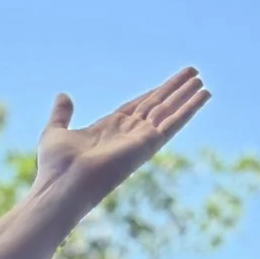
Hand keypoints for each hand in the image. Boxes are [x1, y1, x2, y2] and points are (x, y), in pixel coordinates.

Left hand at [32, 67, 210, 210]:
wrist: (62, 186)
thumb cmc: (55, 167)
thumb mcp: (55, 132)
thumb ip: (61, 115)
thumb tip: (63, 96)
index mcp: (108, 129)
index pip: (137, 106)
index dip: (153, 93)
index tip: (169, 82)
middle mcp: (127, 134)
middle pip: (156, 105)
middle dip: (174, 89)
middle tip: (193, 72)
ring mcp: (139, 139)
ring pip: (168, 112)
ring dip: (186, 96)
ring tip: (202, 80)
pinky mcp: (147, 144)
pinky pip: (173, 123)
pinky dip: (189, 109)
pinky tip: (204, 95)